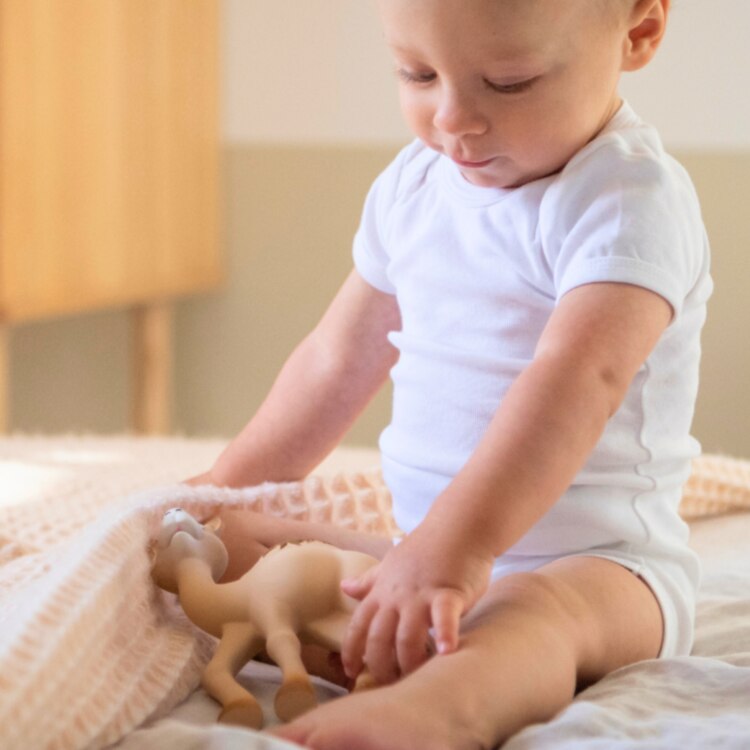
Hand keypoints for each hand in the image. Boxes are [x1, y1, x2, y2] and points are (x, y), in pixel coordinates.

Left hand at [340, 526, 493, 684]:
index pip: (358, 625)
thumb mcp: (391, 564)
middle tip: (390, 685)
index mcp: (383, 591)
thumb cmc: (427, 548)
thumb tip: (344, 588)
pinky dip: (445, 635)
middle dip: (380, 666)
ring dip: (409, 661)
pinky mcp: (449, 593)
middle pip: (379, 638)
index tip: (350, 673)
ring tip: (416, 679)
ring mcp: (421, 595)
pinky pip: (444, 617)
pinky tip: (447, 652)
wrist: (458, 526)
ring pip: (407, 636)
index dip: (351, 651)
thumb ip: (370, 581)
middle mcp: (397, 596)